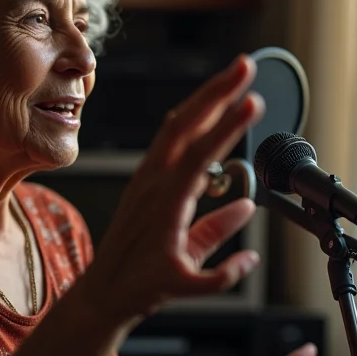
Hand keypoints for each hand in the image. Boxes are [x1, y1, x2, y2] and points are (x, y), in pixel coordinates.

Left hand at [84, 55, 264, 324]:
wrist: (103, 289)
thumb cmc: (139, 288)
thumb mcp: (186, 286)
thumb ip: (222, 274)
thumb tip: (250, 256)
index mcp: (165, 204)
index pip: (200, 156)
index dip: (228, 127)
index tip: (253, 100)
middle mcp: (153, 183)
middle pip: (185, 124)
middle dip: (216, 91)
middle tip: (245, 66)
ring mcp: (147, 178)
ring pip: (176, 127)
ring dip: (203, 99)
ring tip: (232, 79)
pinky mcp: (146, 181)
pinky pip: (170, 143)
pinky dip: (191, 121)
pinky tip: (210, 115)